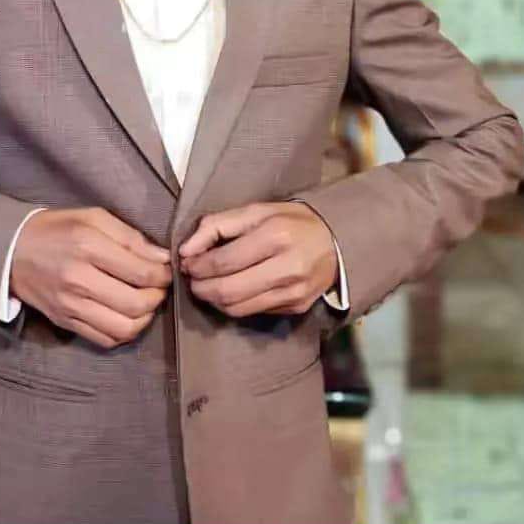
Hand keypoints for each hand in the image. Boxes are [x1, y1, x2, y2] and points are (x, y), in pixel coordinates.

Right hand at [10, 206, 171, 348]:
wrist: (12, 251)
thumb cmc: (57, 229)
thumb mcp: (93, 217)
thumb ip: (130, 237)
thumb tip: (162, 257)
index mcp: (88, 247)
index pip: (141, 272)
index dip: (163, 275)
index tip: (166, 270)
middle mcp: (79, 280)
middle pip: (136, 304)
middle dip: (158, 297)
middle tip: (159, 287)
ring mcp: (70, 306)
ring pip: (123, 328)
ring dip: (145, 318)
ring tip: (146, 303)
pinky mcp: (65, 322)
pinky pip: (105, 339)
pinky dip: (124, 333)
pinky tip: (127, 316)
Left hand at [177, 201, 337, 316]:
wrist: (337, 241)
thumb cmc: (292, 221)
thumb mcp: (257, 210)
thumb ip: (218, 225)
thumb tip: (186, 250)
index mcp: (276, 236)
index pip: (224, 261)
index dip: (198, 266)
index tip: (186, 263)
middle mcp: (287, 268)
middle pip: (228, 290)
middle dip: (201, 288)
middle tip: (191, 279)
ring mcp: (294, 292)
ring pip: (238, 308)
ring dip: (213, 300)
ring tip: (206, 286)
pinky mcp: (296, 308)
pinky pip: (254, 312)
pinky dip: (235, 304)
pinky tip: (230, 291)